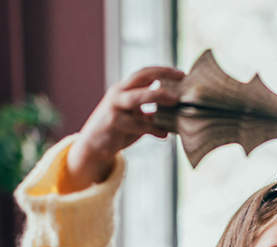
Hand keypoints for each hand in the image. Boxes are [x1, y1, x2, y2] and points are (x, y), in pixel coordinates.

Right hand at [61, 66, 184, 190]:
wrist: (94, 146)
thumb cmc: (119, 130)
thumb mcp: (136, 118)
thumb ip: (151, 112)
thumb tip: (175, 112)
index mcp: (124, 89)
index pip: (144, 73)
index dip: (163, 71)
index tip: (182, 74)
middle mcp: (118, 93)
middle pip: (140, 77)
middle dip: (161, 74)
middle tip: (181, 77)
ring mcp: (114, 107)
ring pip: (137, 97)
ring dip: (157, 96)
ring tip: (174, 100)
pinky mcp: (113, 122)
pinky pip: (137, 124)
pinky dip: (153, 129)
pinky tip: (163, 134)